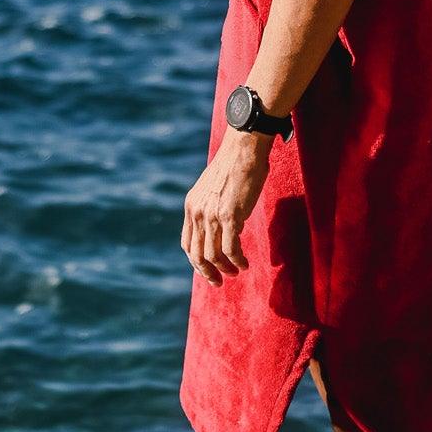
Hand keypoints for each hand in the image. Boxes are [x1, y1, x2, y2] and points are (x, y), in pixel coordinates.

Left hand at [181, 128, 273, 285]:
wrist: (243, 149)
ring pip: (214, 255)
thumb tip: (221, 226)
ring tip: (236, 272)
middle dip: (208, 272)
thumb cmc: (234, 166)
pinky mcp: (230, 216)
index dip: (196, 262)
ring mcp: (212, 215)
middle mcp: (197, 212)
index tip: (208, 270)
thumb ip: (211, 206)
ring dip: (225, 268)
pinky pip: (231, 249)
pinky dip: (237, 261)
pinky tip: (244, 264)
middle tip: (219, 282)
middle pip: (197, 254)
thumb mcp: (212, 188)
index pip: (187, 243)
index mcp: (191, 206)